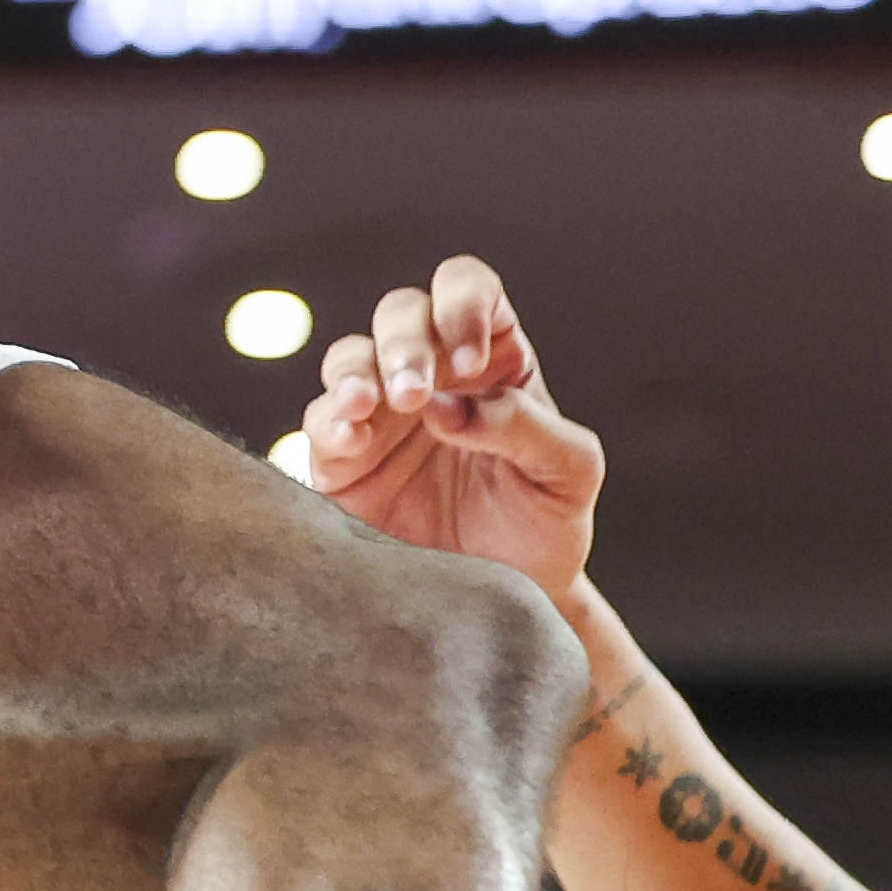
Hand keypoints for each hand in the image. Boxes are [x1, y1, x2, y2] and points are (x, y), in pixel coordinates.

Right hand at [298, 255, 605, 599]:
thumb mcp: (569, 474)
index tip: (468, 359)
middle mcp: (432, 372)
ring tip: (370, 405)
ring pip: (350, 355)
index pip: (468, 289)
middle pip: (401, 312)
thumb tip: (451, 406)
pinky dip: (330, 422)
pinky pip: (322, 422)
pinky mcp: (343, 461)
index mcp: (492, 358)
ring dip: (358, 371)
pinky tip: (351, 440)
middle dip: (405, 342)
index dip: (461, 305)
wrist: (508, 601)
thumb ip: (525, 427)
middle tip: (416, 393)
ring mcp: (382, 414)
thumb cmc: (546, 526)